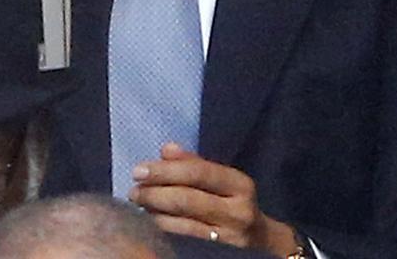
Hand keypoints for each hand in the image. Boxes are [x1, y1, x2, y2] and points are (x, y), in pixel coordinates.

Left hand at [130, 142, 300, 256]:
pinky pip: (184, 242)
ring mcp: (229, 238)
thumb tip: (166, 149)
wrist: (262, 244)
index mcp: (240, 185)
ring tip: (138, 205)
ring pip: (182, 225)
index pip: (199, 173)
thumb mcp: (224, 181)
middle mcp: (238, 212)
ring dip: (154, 214)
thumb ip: (195, 164)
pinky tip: (150, 224)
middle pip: (188, 199)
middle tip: (133, 190)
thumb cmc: (234, 204)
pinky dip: (163, 231)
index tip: (139, 170)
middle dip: (155, 193)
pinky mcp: (218, 255)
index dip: (166, 171)